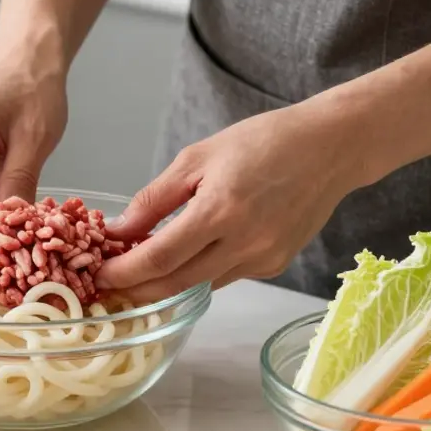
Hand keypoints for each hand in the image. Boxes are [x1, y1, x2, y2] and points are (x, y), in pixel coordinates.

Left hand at [96, 106, 366, 299]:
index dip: (124, 273)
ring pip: (199, 286)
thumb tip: (119, 232)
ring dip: (166, 283)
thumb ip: (154, 199)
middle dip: (137, 289)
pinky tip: (188, 256)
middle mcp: (243, 244)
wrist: (330, 148)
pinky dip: (199, 272)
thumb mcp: (197, 158)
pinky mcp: (275, 266)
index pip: (159, 259)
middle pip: (175, 284)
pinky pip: (225, 277)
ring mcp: (262, 259)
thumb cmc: (262, 142)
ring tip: (141, 269)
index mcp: (220, 211)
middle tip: (110, 283)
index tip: (99, 275)